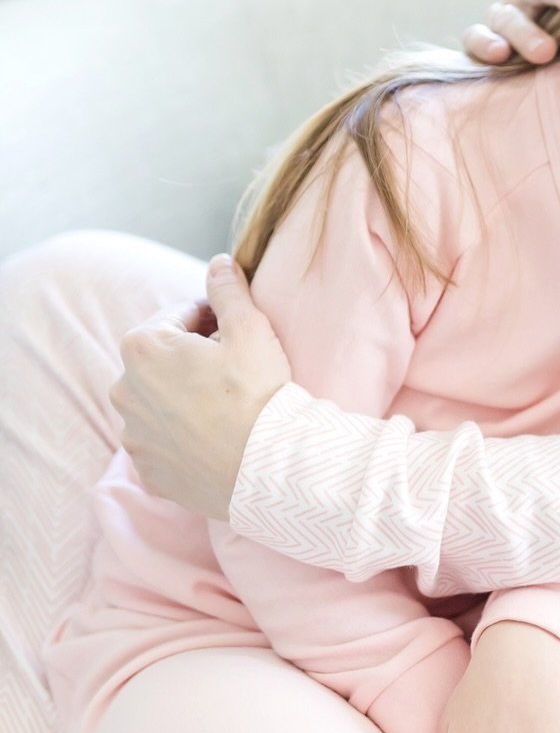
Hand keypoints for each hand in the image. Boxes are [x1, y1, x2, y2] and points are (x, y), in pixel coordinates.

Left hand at [110, 255, 290, 519]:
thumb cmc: (256, 392)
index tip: (236, 332)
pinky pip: (162, 439)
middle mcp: (124, 390)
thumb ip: (227, 289)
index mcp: (142, 347)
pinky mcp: (146, 468)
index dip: (212, 318)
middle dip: (192, 356)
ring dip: (183, 395)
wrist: (263, 466)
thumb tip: (218, 264)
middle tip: (234, 366)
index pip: (178, 315)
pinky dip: (182, 434)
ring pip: (159, 400)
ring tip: (225, 404)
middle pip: (162, 358)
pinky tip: (215, 434)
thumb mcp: (249, 327)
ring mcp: (132, 434)